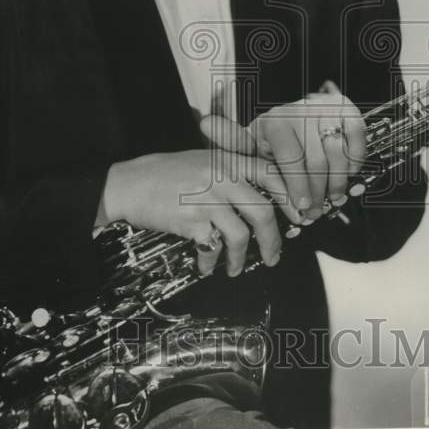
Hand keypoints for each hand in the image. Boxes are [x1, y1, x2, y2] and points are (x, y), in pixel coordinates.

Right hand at [101, 149, 299, 275]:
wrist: (128, 183)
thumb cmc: (163, 172)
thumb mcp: (202, 159)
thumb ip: (230, 172)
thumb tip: (261, 198)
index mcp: (227, 160)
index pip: (270, 174)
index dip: (290, 196)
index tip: (300, 215)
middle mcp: (221, 177)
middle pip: (263, 213)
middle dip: (273, 241)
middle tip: (273, 256)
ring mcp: (207, 199)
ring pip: (241, 236)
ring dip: (242, 259)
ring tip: (237, 269)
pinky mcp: (191, 221)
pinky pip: (213, 248)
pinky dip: (211, 262)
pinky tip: (206, 266)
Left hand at [201, 87, 365, 221]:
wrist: (303, 113)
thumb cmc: (275, 137)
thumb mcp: (253, 141)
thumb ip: (233, 140)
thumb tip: (206, 122)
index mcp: (275, 121)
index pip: (290, 160)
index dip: (296, 188)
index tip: (300, 209)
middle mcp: (301, 111)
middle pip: (315, 163)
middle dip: (316, 194)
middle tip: (314, 213)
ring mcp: (326, 110)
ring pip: (337, 157)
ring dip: (337, 184)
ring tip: (332, 200)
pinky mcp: (348, 112)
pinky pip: (356, 145)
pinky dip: (353, 165)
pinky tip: (345, 178)